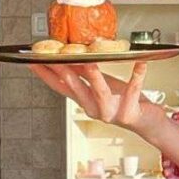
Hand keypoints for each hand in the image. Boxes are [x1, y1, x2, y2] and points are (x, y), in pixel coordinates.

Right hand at [27, 62, 166, 138]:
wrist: (147, 122)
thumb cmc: (124, 102)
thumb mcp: (102, 86)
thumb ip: (86, 73)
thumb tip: (71, 55)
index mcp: (84, 101)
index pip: (60, 86)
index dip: (44, 75)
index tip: (31, 61)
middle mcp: (93, 108)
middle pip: (75, 88)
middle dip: (64, 71)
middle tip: (54, 56)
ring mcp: (111, 112)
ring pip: (99, 92)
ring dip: (94, 76)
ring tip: (91, 61)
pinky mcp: (129, 113)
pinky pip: (133, 91)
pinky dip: (137, 77)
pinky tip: (141, 64)